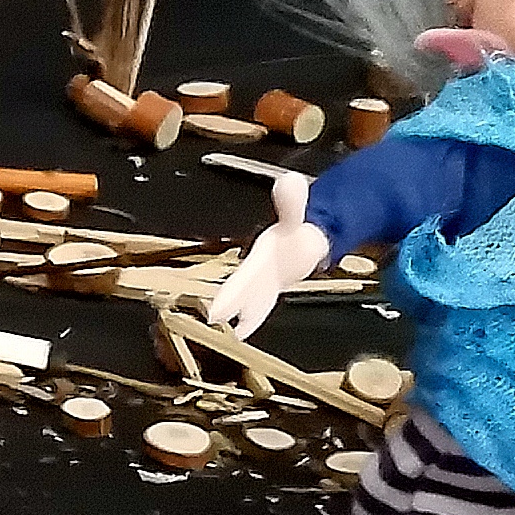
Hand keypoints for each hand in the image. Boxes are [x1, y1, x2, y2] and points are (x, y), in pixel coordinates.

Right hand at [210, 173, 327, 339]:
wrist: (298, 245)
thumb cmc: (291, 235)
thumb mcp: (294, 219)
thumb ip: (292, 203)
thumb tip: (290, 180)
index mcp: (258, 256)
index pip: (243, 275)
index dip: (231, 290)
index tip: (218, 306)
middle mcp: (254, 272)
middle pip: (239, 289)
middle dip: (229, 302)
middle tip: (215, 317)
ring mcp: (261, 286)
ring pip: (248, 302)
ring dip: (242, 315)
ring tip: (234, 333)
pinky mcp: (268, 294)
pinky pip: (259, 308)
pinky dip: (252, 319)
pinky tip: (243, 331)